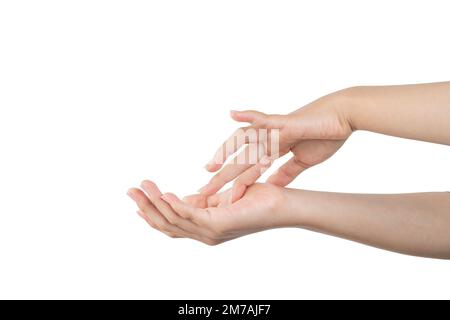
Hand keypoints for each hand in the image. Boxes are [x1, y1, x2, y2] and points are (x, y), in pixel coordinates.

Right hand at [127, 180, 286, 244]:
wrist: (282, 204)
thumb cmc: (257, 199)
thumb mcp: (222, 198)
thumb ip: (203, 200)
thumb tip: (184, 196)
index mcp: (205, 228)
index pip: (171, 225)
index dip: (152, 214)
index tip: (137, 200)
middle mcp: (205, 235)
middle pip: (166, 225)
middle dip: (146, 207)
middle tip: (130, 190)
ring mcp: (211, 232)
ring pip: (173, 220)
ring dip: (155, 203)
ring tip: (142, 185)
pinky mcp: (219, 224)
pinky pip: (190, 215)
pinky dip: (175, 204)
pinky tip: (164, 193)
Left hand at [199, 89, 353, 197]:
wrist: (344, 117)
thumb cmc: (326, 136)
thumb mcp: (303, 161)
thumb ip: (286, 172)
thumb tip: (272, 186)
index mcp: (273, 149)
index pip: (248, 167)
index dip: (233, 181)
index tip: (217, 196)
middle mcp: (269, 139)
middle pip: (241, 158)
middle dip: (222, 175)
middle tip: (203, 190)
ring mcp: (274, 130)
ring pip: (245, 142)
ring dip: (227, 154)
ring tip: (211, 167)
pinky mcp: (285, 122)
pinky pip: (264, 119)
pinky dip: (249, 116)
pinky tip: (233, 114)